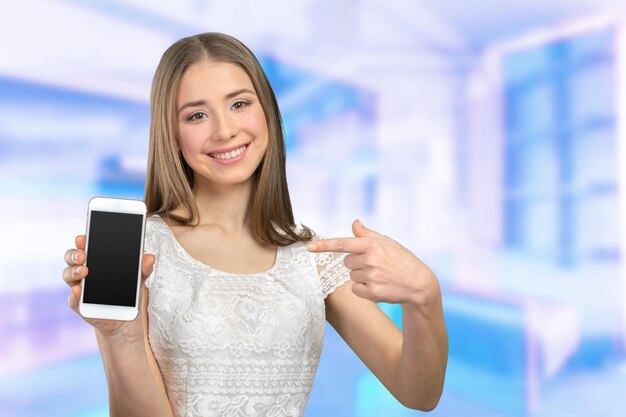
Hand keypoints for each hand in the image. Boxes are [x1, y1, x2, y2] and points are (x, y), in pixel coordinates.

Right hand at [62, 235, 154, 337]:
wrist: (124, 315)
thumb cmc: (127, 289)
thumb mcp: (138, 277)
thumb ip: (143, 268)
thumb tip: (150, 258)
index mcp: (94, 259)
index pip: (84, 246)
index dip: (81, 241)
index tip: (83, 238)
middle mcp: (82, 270)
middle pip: (71, 258)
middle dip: (75, 254)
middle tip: (83, 255)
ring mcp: (78, 286)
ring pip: (68, 275)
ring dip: (73, 271)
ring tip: (84, 271)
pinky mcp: (79, 304)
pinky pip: (72, 298)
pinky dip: (73, 294)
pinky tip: (77, 290)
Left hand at [307, 220, 439, 306]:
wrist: (419, 284)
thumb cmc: (401, 260)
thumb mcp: (388, 243)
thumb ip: (367, 235)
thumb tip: (354, 224)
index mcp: (372, 245)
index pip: (343, 243)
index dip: (324, 245)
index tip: (309, 247)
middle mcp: (370, 260)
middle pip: (346, 262)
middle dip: (356, 263)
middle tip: (375, 265)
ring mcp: (372, 277)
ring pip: (351, 276)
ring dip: (361, 276)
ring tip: (380, 275)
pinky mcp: (373, 293)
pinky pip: (355, 289)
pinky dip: (363, 289)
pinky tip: (378, 286)